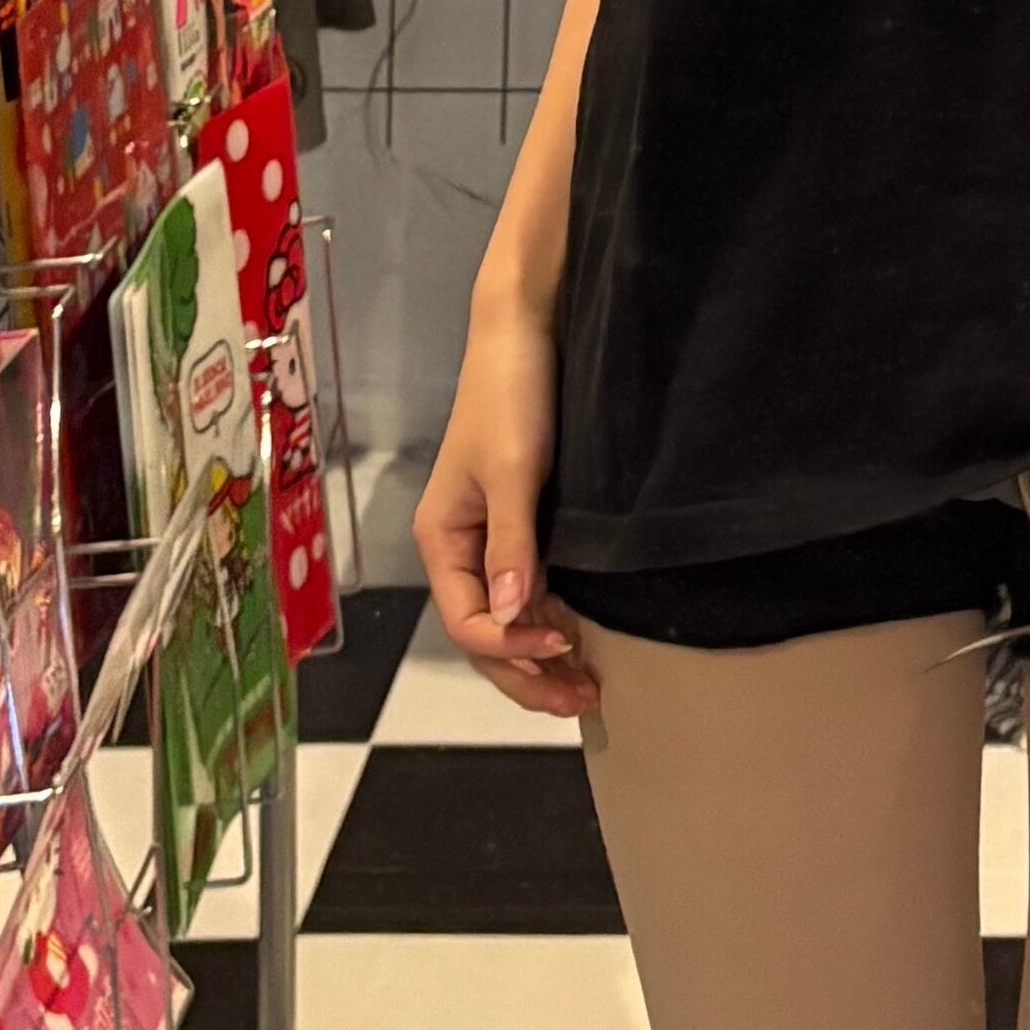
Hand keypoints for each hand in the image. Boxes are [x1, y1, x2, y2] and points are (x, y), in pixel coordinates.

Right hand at [413, 296, 597, 720]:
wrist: (526, 330)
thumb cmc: (512, 395)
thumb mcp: (512, 470)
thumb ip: (511, 544)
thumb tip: (508, 620)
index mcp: (443, 540)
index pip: (467, 623)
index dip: (511, 648)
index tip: (563, 644)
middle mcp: (460, 549)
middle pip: (485, 634)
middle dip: (528, 674)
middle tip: (584, 699)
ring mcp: (488, 539)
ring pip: (507, 619)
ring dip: (541, 656)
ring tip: (587, 685)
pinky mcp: (518, 523)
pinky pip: (527, 591)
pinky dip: (549, 620)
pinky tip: (580, 635)